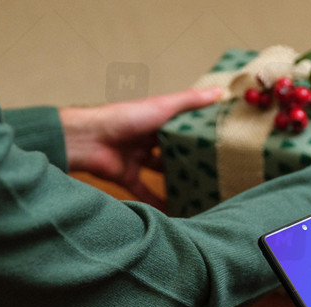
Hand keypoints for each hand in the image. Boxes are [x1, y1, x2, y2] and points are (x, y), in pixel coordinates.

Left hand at [59, 88, 221, 207]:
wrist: (89, 138)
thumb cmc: (126, 118)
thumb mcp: (163, 106)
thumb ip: (190, 101)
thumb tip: (220, 91)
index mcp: (154, 120)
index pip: (180, 127)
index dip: (197, 134)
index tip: (218, 144)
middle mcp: (145, 139)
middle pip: (170, 150)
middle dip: (187, 160)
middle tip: (211, 172)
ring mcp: (136, 158)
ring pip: (158, 171)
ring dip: (174, 181)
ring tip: (196, 192)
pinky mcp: (127, 176)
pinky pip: (144, 192)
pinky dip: (157, 202)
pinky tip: (175, 211)